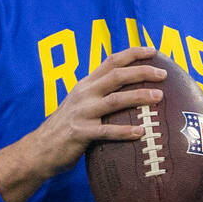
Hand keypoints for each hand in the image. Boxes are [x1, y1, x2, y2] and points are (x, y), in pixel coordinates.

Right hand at [0, 46, 166, 201]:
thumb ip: (99, 94)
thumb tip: (128, 90)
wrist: (39, 150)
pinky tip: (141, 132)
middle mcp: (84, 94)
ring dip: (139, 96)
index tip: (153, 51)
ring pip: (115, 100)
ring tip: (159, 97)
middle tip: (163, 73)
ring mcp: (82, 113)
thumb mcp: (80, 104)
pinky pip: (106, 131)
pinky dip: (125, 132)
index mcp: (86, 84)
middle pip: (117, 75)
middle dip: (142, 71)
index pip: (111, 61)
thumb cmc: (66, 128)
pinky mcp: (80, 133)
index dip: (133, 53)